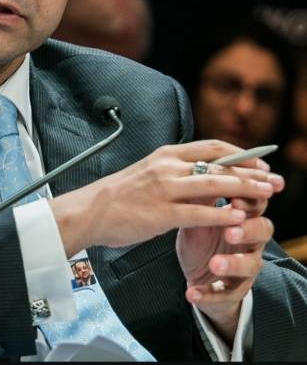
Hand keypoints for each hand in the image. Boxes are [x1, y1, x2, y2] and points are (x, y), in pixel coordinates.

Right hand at [49, 140, 276, 258]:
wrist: (89, 210)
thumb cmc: (118, 195)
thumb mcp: (148, 171)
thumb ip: (175, 170)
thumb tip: (203, 173)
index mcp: (165, 155)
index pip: (212, 147)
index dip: (241, 154)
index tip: (261, 161)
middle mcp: (167, 167)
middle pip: (219, 164)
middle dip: (252, 172)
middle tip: (274, 180)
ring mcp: (164, 189)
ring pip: (214, 185)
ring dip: (244, 189)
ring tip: (266, 195)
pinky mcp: (161, 214)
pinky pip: (199, 213)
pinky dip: (222, 215)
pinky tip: (238, 218)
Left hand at [176, 165, 283, 342]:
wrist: (195, 271)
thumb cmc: (199, 233)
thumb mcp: (198, 211)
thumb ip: (202, 193)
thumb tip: (200, 165)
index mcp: (242, 214)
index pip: (255, 200)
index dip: (250, 197)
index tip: (234, 194)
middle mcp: (249, 239)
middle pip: (263, 229)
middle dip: (248, 228)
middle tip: (231, 229)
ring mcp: (244, 265)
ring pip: (250, 264)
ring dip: (233, 263)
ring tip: (215, 263)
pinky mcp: (231, 290)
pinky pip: (225, 294)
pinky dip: (208, 293)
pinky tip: (191, 293)